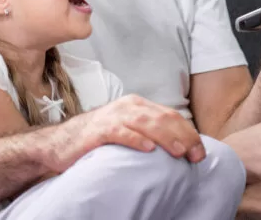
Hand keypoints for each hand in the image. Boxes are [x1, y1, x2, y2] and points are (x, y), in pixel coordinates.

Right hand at [41, 94, 204, 173]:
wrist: (59, 143)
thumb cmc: (97, 139)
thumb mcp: (126, 130)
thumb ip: (148, 132)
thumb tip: (179, 147)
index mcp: (137, 105)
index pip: (169, 115)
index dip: (188, 132)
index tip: (201, 151)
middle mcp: (127, 106)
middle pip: (162, 118)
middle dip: (183, 136)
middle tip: (196, 155)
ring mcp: (112, 117)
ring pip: (145, 123)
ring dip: (165, 137)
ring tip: (179, 151)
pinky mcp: (98, 131)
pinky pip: (120, 133)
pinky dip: (136, 140)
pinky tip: (148, 149)